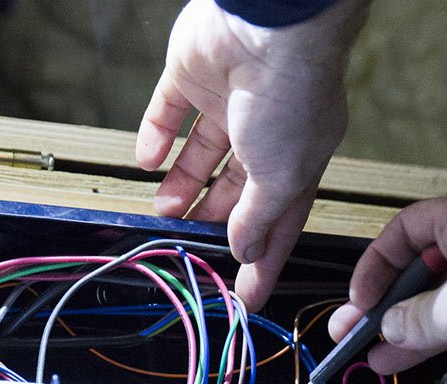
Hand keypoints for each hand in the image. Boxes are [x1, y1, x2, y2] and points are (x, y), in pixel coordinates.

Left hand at [136, 0, 367, 309]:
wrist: (269, 25)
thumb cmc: (292, 94)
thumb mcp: (282, 177)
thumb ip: (260, 218)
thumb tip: (245, 249)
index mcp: (299, 157)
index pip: (278, 219)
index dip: (262, 258)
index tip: (247, 293)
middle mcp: (266, 130)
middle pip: (235, 188)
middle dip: (214, 221)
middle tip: (192, 249)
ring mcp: (230, 100)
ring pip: (199, 153)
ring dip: (181, 186)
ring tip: (163, 212)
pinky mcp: (194, 75)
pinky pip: (168, 111)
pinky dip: (155, 137)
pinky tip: (147, 161)